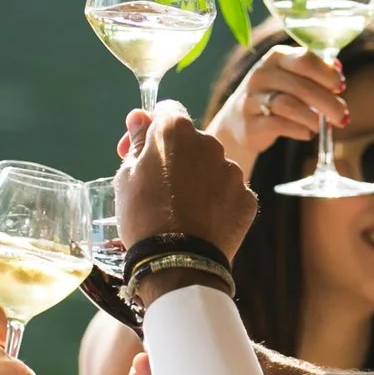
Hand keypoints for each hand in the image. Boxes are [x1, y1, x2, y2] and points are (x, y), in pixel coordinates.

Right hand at [115, 100, 255, 293]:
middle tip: (159, 187)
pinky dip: (217, 203)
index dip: (152, 128)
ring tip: (181, 211)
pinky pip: (229, 193)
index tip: (142, 150)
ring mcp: (232, 171)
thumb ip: (138, 142)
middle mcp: (210, 143)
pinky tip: (200, 222)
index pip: (167, 111)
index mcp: (176, 131)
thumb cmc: (143, 216)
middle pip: (192, 141)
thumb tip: (140, 117)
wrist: (176, 263)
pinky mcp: (247, 198)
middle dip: (177, 157)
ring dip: (199, 180)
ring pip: (213, 167)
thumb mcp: (126, 177)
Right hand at [205, 43, 346, 172]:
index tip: (341, 87)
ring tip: (324, 126)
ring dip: (313, 118)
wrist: (241, 120)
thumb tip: (337, 72)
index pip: (305, 60)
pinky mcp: (249, 124)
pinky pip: (279, 126)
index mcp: (276, 57)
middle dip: (327, 103)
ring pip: (289, 106)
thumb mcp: (293, 77)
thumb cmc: (277, 95)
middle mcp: (261, 74)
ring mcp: (252, 99)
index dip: (327, 74)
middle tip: (342, 116)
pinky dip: (299, 130)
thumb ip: (315, 72)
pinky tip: (307, 133)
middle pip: (301, 86)